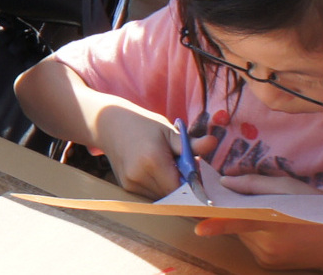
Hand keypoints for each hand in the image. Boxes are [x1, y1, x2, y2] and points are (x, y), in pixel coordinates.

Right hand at [96, 108, 215, 199]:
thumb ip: (191, 144)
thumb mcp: (169, 131)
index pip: (181, 188)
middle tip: (188, 171)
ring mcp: (131, 183)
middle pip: (173, 195)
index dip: (194, 187)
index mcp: (153, 160)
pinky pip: (151, 195)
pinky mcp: (126, 188)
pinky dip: (160, 188)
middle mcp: (140, 175)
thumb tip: (213, 142)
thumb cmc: (143, 125)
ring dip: (172, 189)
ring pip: (163, 197)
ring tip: (171, 169)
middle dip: (184, 188)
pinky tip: (158, 172)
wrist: (109, 124)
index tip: (200, 179)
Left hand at [197, 175, 322, 273]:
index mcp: (275, 221)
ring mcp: (266, 257)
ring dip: (249, 222)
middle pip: (237, 222)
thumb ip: (255, 183)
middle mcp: (267, 244)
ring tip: (275, 216)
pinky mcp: (267, 264)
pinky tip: (278, 230)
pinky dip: (257, 234)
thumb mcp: (291, 188)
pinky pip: (252, 243)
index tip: (200, 229)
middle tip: (257, 199)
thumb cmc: (320, 210)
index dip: (218, 224)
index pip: (240, 222)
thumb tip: (226, 181)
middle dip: (238, 209)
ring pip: (243, 233)